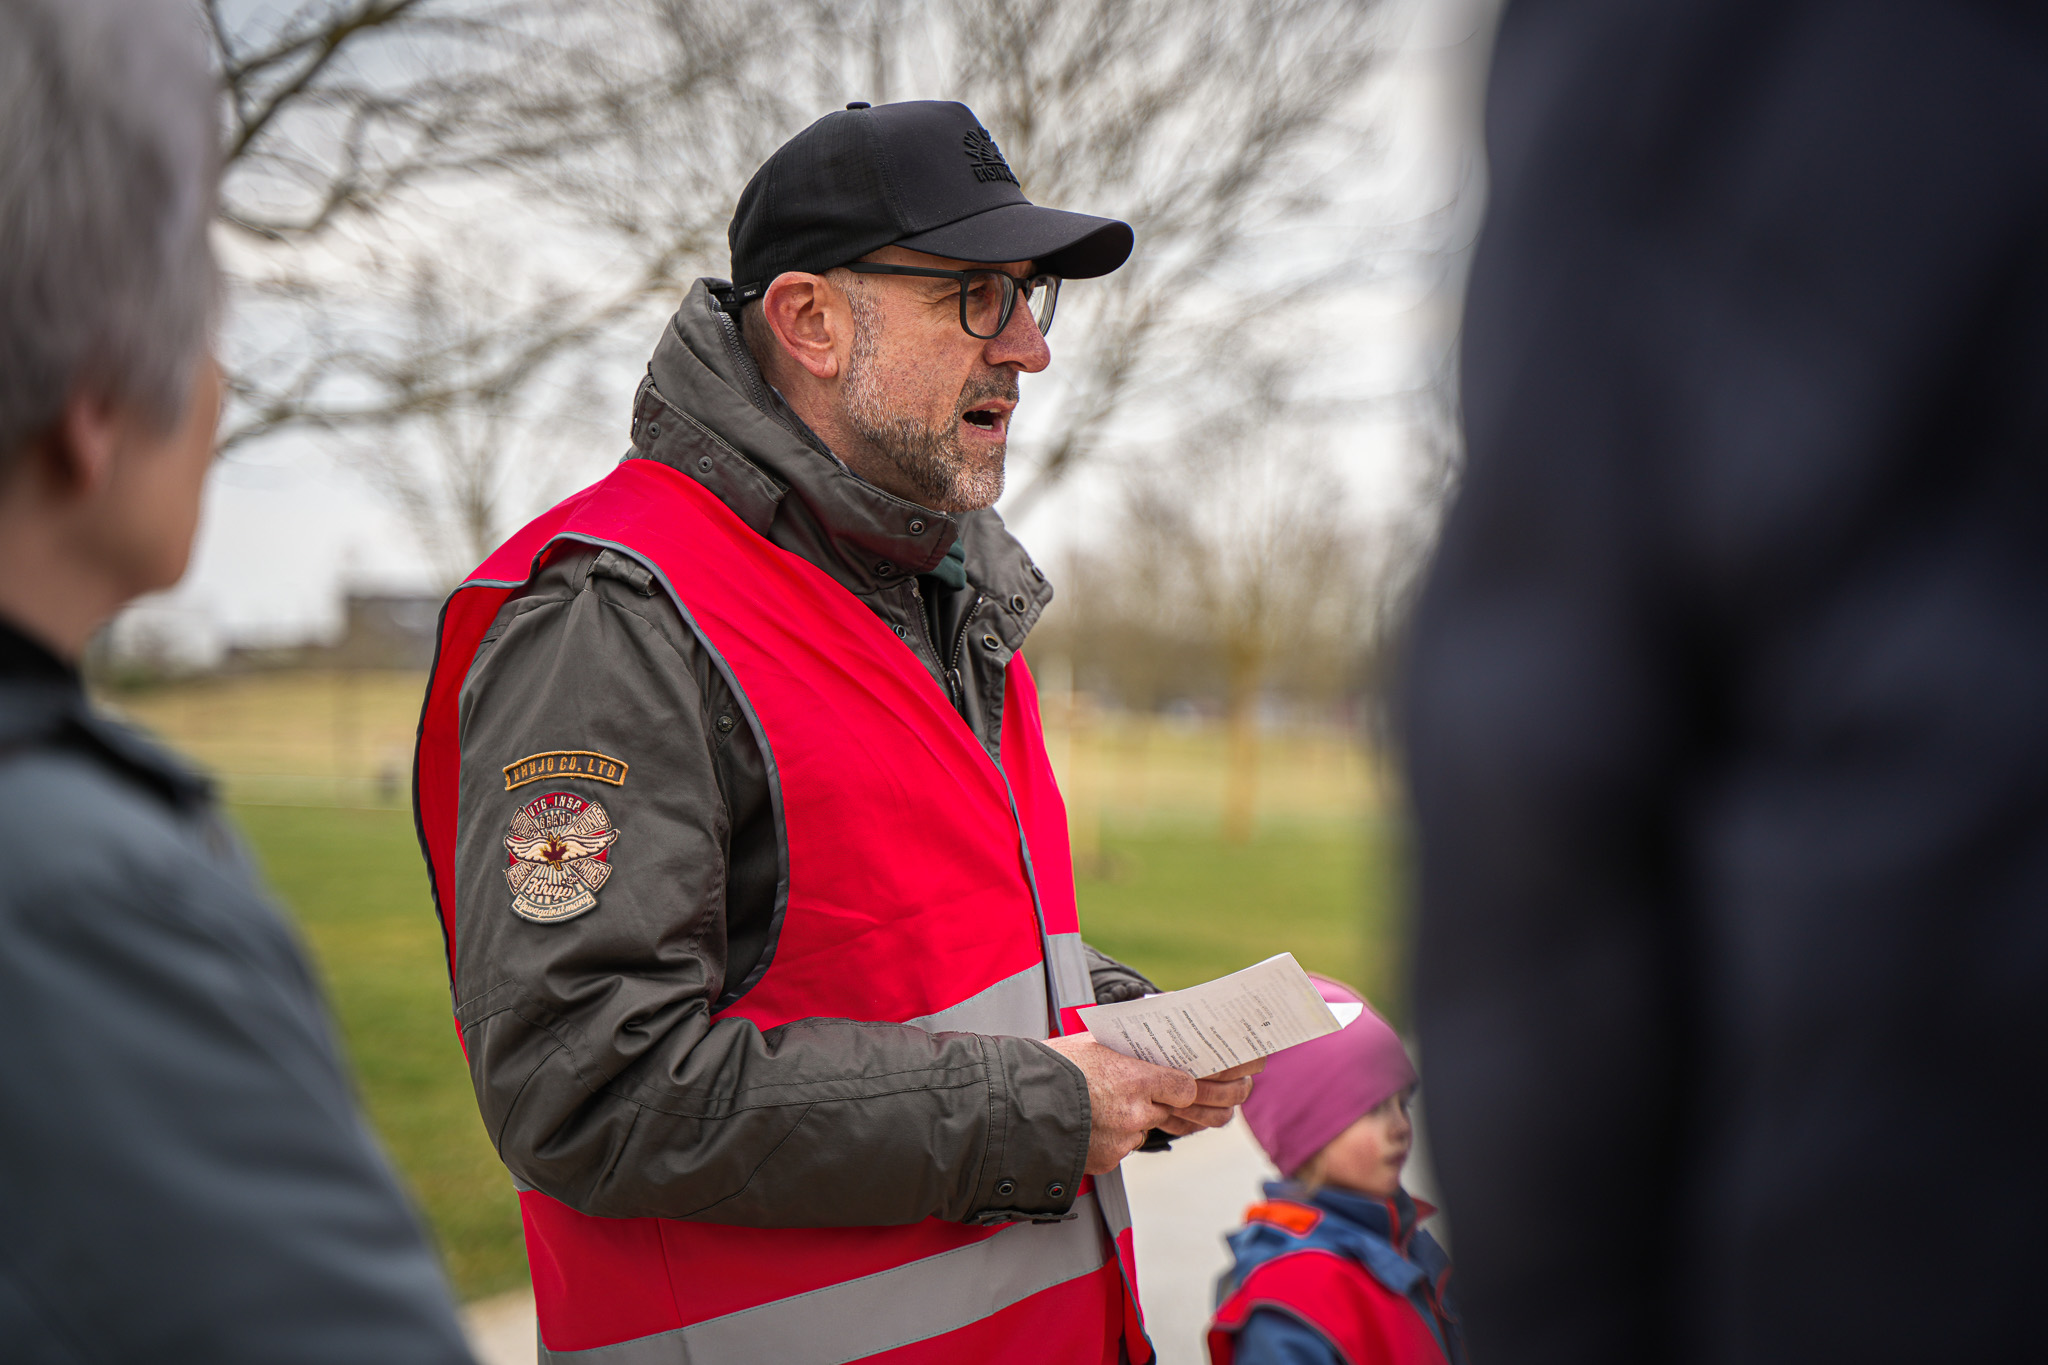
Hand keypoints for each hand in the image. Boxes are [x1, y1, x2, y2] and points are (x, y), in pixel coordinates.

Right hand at [1039, 1039, 1260, 1171]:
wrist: (1011, 1105)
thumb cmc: (1048, 1067)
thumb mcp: (1092, 1046)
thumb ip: (1127, 1055)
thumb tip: (1150, 1048)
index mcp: (1134, 1078)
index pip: (1186, 1086)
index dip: (1189, 1086)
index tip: (1189, 1083)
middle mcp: (1134, 1112)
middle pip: (1174, 1112)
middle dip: (1184, 1106)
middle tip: (1200, 1099)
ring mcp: (1121, 1140)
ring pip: (1144, 1128)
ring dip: (1137, 1119)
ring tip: (1111, 1104)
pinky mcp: (1107, 1161)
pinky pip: (1122, 1147)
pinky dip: (1111, 1137)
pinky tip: (1089, 1122)